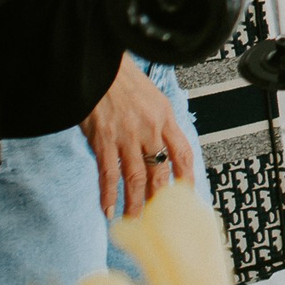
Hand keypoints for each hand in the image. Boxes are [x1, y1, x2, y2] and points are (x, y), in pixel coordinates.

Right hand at [81, 56, 195, 216]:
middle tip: (159, 218)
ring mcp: (127, 135)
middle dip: (160, 198)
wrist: (97, 63)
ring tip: (134, 220)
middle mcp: (150, 128)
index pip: (183, 153)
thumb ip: (157, 122)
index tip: (187, 194)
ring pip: (136, 178)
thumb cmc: (121, 78)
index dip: (187, 176)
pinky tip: (108, 208)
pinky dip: (108, 194)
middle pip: (160, 171)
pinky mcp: (104, 139)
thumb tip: (160, 146)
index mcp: (165, 116)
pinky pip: (108, 174)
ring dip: (135, 203)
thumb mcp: (150, 96)